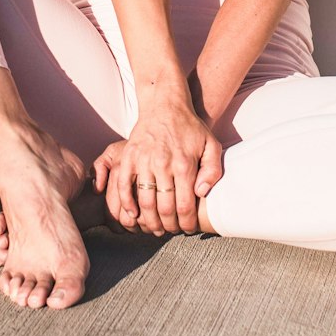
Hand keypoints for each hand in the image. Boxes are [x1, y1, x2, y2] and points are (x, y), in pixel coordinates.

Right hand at [91, 99, 223, 235]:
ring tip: (155, 227)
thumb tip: (202, 193)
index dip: (186, 223)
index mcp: (184, 164)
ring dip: (149, 221)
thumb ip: (212, 171)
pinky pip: (123, 186)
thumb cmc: (190, 128)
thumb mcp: (211, 145)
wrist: (166, 105)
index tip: (187, 229)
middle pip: (164, 209)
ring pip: (144, 201)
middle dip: (168, 226)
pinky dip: (126, 204)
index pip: (185, 206)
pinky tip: (133, 214)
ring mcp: (143, 160)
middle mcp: (163, 163)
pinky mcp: (129, 156)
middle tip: (171, 231)